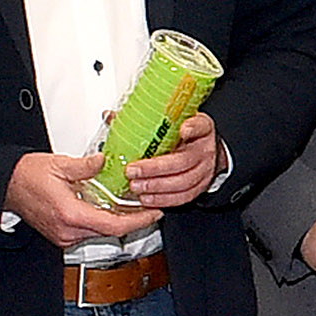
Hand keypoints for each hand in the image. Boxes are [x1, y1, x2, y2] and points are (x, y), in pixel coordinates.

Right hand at [6, 152, 161, 249]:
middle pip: (109, 231)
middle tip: (145, 207)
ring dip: (114, 220)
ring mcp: (63, 236)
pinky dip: (99, 221)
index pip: (114, 225)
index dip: (138, 222)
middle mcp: (67, 230)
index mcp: (70, 214)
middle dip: (130, 220)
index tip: (153, 214)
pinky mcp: (60, 236)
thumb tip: (105, 162)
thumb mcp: (60, 164)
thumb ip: (87, 166)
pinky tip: (105, 208)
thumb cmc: (25, 176)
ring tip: (128, 205)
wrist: (5, 185)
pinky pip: (87, 232)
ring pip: (99, 232)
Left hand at [91, 111, 220, 215]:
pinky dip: (164, 199)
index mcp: (201, 129)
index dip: (192, 128)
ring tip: (136, 186)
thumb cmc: (185, 135)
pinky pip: (183, 197)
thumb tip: (110, 116)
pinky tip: (147, 198)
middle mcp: (204, 150)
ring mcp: (204, 170)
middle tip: (133, 170)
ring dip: (157, 186)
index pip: (201, 125)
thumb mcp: (172, 122)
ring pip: (183, 182)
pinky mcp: (200, 187)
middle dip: (155, 168)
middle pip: (183, 161)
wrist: (204, 150)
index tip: (182, 130)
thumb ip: (145, 120)